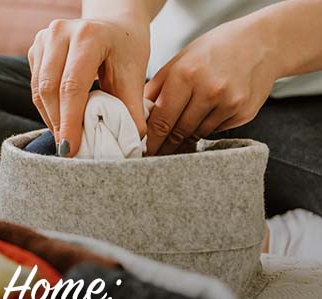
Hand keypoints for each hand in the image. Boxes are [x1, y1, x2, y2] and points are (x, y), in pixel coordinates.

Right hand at [28, 18, 149, 156]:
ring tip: (65, 137)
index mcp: (88, 35)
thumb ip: (131, 108)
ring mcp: (44, 39)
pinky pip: (35, 86)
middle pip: (49, 89)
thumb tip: (130, 143)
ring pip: (38, 90)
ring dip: (50, 118)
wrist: (115, 25)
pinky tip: (60, 120)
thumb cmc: (126, 49)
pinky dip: (47, 108)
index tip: (70, 148)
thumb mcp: (134, 74)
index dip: (69, 121)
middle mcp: (60, 32)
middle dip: (58, 123)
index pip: (72, 85)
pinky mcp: (35, 48)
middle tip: (67, 149)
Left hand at [143, 18, 279, 154]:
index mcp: (186, 75)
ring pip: (197, 134)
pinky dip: (206, 128)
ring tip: (178, 135)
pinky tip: (206, 116)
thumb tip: (137, 115)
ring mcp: (229, 103)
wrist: (262, 43)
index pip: (161, 120)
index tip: (143, 151)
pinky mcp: (244, 113)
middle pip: (178, 131)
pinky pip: (216, 130)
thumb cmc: (214, 50)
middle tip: (154, 154)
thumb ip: (156, 88)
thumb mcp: (179, 60)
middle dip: (165, 144)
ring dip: (185, 137)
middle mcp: (209, 90)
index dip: (151, 140)